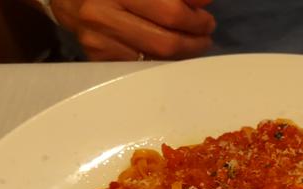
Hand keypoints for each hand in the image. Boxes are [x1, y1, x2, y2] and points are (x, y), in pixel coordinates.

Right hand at [51, 0, 215, 60]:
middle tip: (204, 37)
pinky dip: (158, 63)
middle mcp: (104, 14)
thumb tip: (203, 1)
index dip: (195, 19)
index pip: (170, 11)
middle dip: (193, 42)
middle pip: (165, 42)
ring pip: (153, 60)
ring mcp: (98, 41)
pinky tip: (166, 54)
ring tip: (190, 45)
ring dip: (180, 56)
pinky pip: (138, 68)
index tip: (206, 19)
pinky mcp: (96, 58)